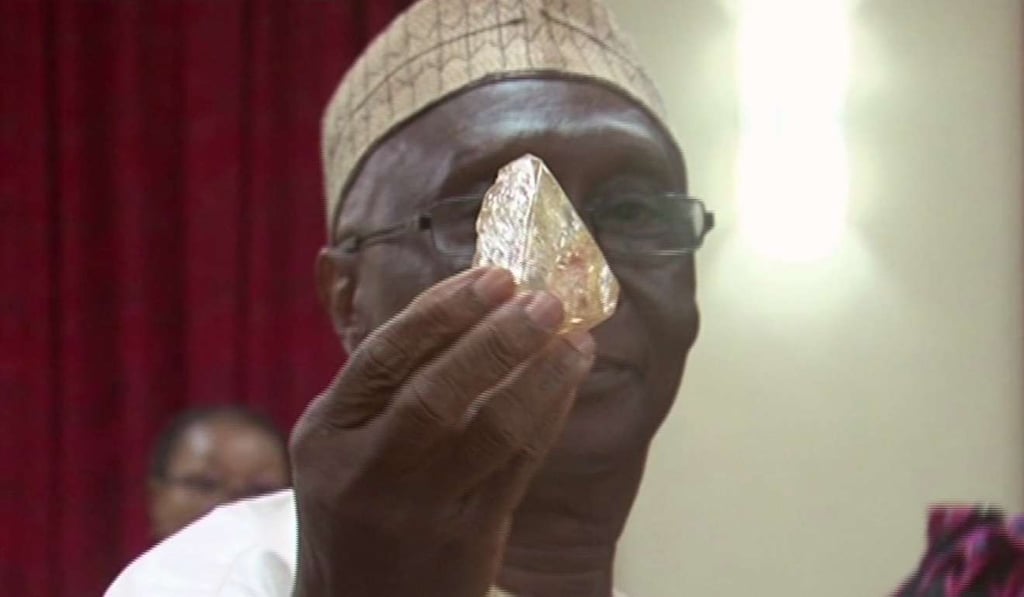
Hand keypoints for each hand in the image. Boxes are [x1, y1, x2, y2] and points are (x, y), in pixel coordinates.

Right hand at [290, 268, 595, 596]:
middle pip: (436, 392)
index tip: (493, 275)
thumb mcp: (343, 445)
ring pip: (490, 430)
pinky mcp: (466, 539)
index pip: (384, 356)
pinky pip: (518, 465)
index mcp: (328, 432)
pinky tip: (567, 384)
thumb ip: (387, 386)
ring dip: (539, 377)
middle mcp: (366, 469)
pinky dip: (548, 417)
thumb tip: (468, 307)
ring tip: (573, 339)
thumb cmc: (357, 508)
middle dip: (497, 339)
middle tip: (544, 300)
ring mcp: (417, 508)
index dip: (443, 310)